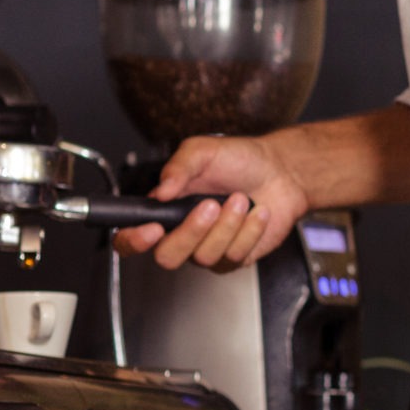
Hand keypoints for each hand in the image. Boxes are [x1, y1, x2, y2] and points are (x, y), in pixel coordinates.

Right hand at [113, 133, 306, 269]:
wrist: (279, 170)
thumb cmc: (239, 160)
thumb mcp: (203, 151)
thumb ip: (178, 167)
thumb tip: (161, 191)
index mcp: (164, 210)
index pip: (130, 237)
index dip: (133, 240)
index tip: (151, 229)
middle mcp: (182, 233)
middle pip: (167, 256)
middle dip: (191, 231)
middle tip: (210, 204)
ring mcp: (208, 249)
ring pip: (205, 256)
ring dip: (227, 224)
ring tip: (240, 199)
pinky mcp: (234, 257)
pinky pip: (234, 255)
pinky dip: (249, 230)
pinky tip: (257, 211)